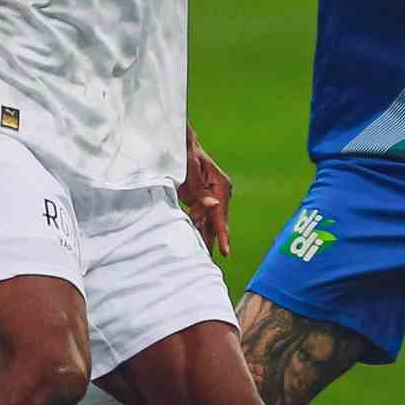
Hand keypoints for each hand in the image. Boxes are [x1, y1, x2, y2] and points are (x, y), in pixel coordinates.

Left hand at [179, 128, 231, 256]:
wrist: (179, 144)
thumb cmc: (185, 152)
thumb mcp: (190, 168)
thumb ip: (199, 189)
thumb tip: (213, 206)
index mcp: (221, 185)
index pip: (221, 214)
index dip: (222, 234)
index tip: (225, 252)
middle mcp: (220, 193)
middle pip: (217, 222)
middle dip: (213, 240)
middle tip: (209, 261)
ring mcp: (210, 198)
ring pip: (209, 223)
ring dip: (205, 237)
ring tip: (202, 257)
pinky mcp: (201, 200)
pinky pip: (201, 219)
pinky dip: (197, 229)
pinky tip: (196, 243)